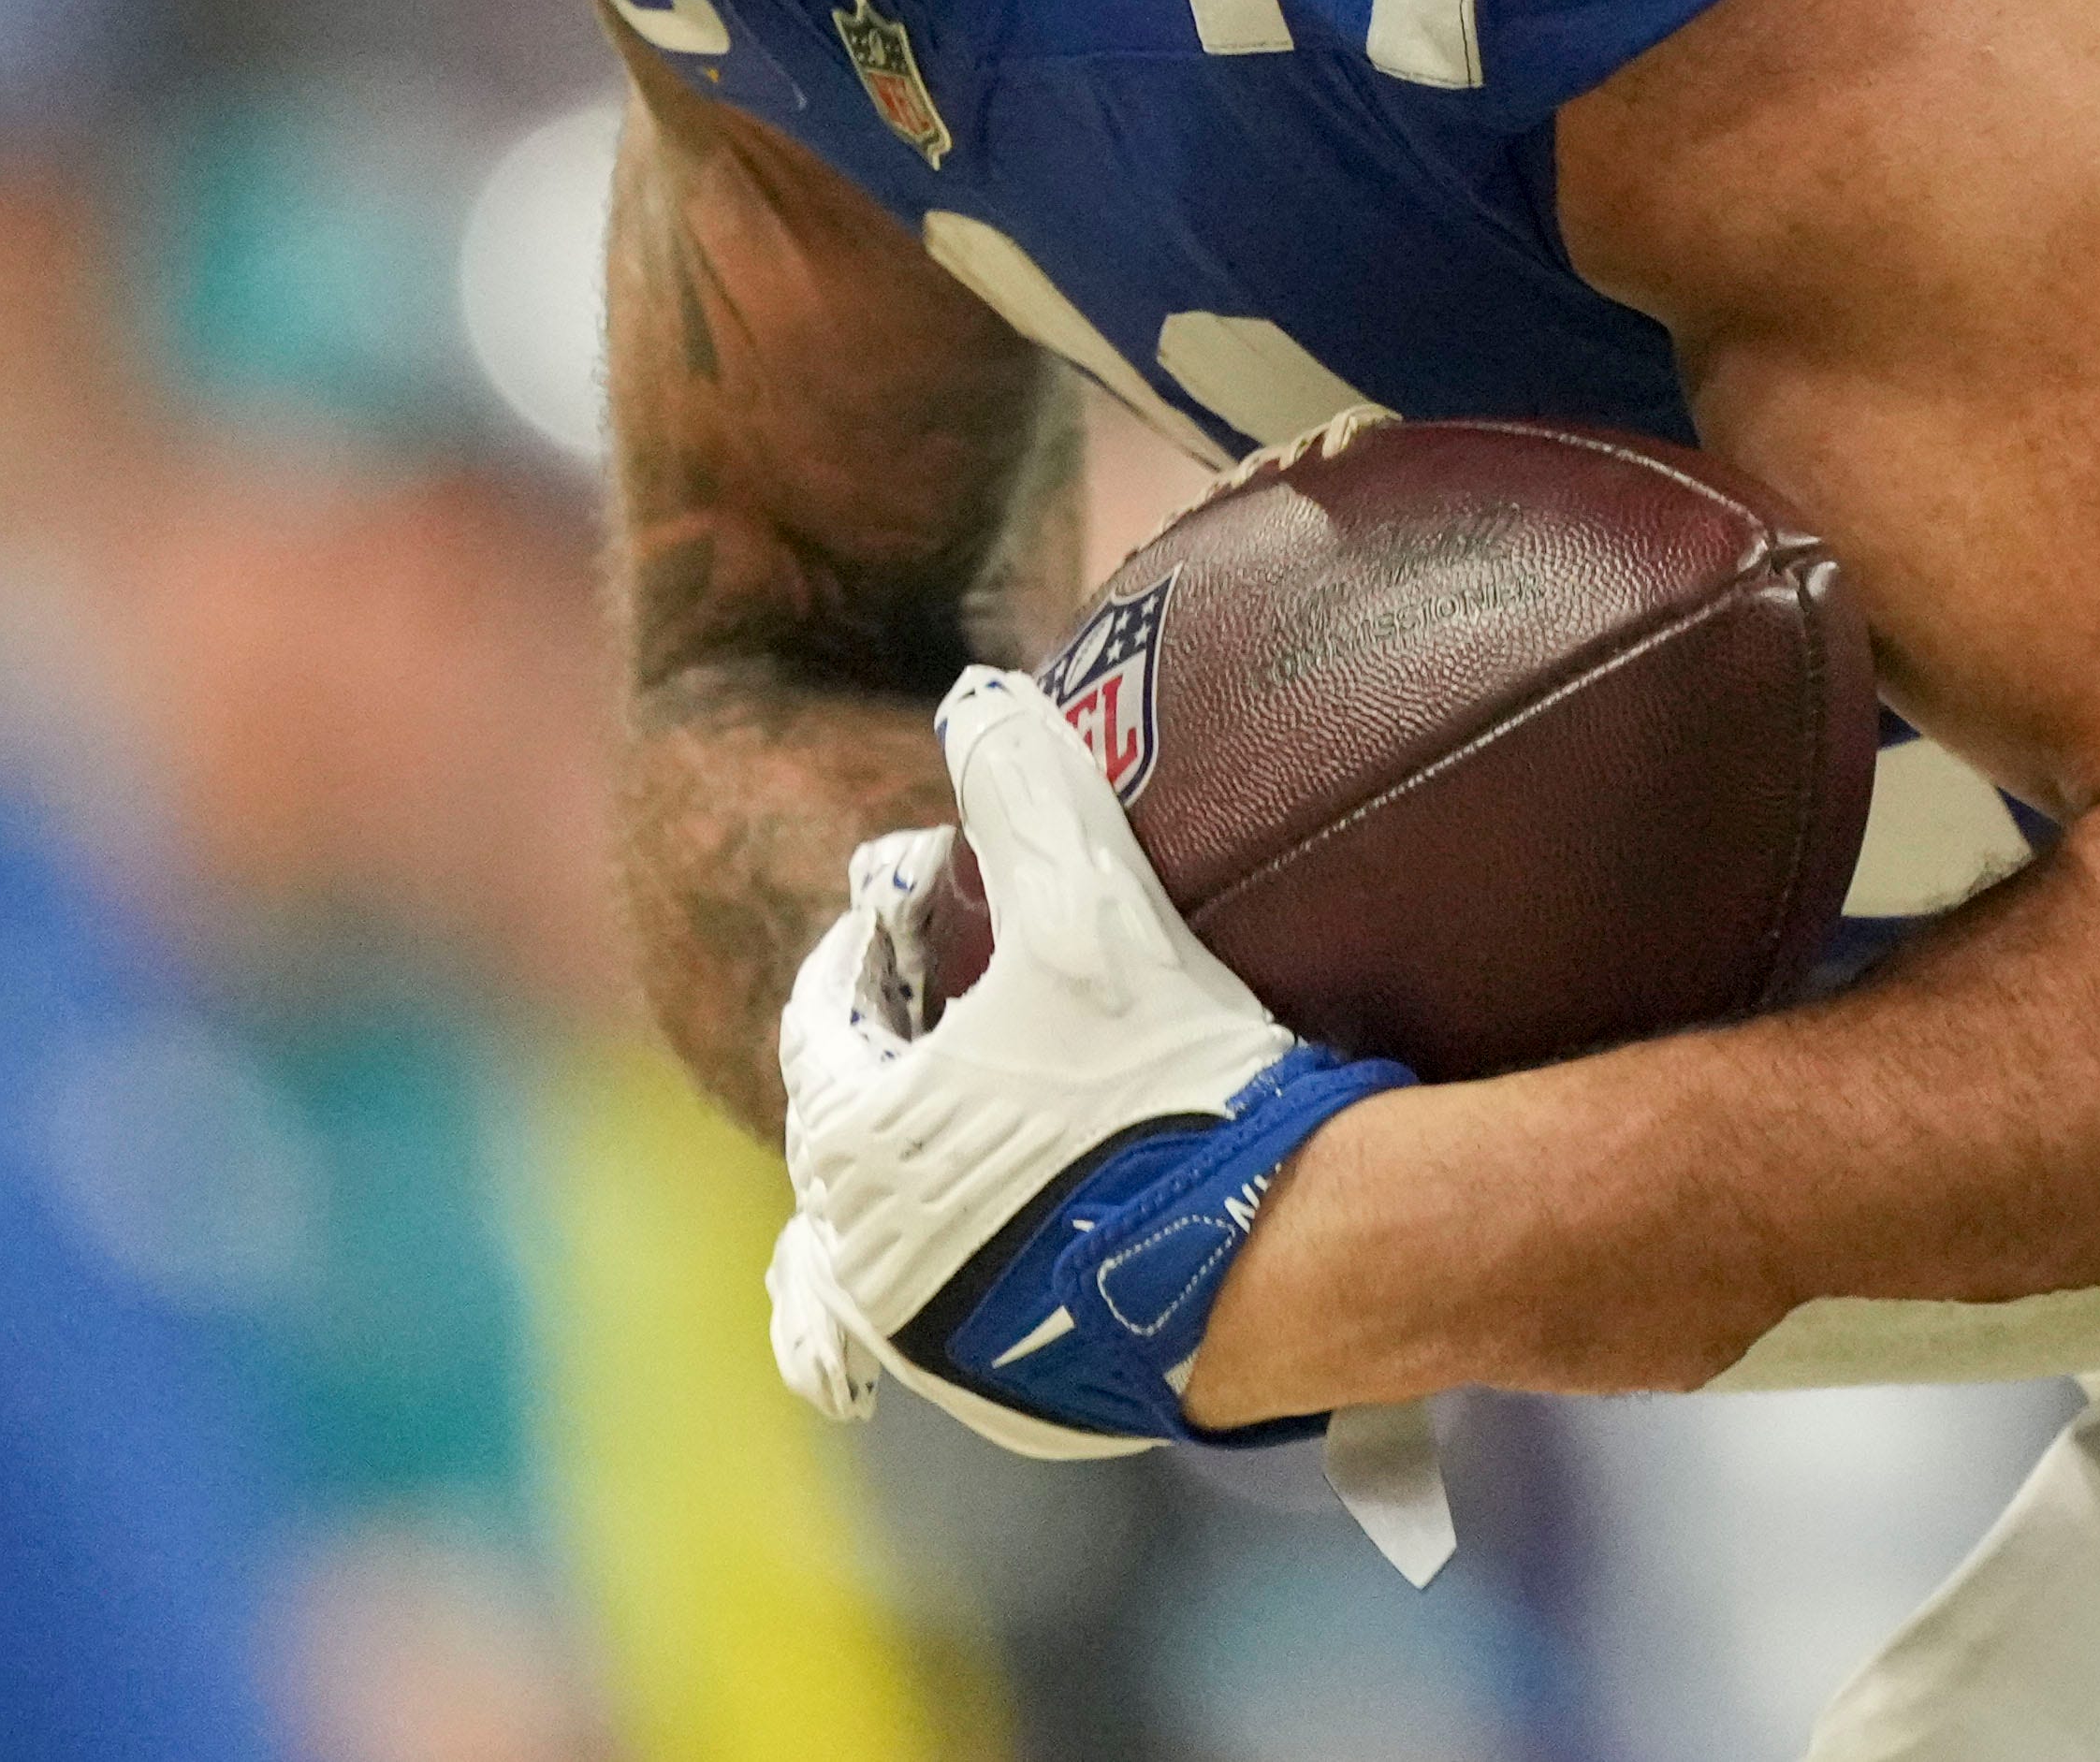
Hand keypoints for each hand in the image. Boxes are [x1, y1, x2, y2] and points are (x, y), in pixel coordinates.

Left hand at [762, 668, 1408, 1451]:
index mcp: (853, 1143)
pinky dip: (975, 1270)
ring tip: (982, 1122)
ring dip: (916, 1179)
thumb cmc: (1168, 1084)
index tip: (918, 909)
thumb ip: (1023, 791)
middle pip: (844, 1134)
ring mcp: (937, 1346)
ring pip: (885, 1249)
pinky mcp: (1016, 1404)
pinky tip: (1034, 1228)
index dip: (868, 949)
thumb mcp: (1092, 911)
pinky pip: (960, 1326)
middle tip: (961, 1008)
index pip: (820, 1020)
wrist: (1280, 1265)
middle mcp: (866, 1259)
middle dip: (889, 1064)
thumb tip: (976, 695)